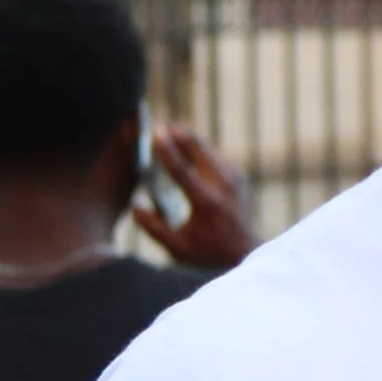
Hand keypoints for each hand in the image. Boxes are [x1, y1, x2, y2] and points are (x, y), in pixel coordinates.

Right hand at [134, 125, 255, 272]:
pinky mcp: (237, 174)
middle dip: (178, 134)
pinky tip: (186, 159)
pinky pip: (212, 155)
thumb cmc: (208, 251)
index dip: (168, 151)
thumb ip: (154, 228)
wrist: (245, 251)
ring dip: (186, 142)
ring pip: (205, 147)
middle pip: (198, 148)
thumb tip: (136, 206)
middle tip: (160, 130)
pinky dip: (197, 153)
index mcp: (207, 203)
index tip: (157, 133)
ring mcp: (234, 177)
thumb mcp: (177, 248)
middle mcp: (224, 186)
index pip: (184, 171)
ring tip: (168, 142)